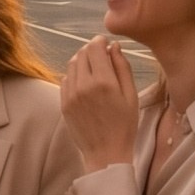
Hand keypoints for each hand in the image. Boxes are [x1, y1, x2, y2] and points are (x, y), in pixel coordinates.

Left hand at [61, 37, 139, 172]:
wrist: (106, 152)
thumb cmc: (125, 125)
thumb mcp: (131, 95)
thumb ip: (122, 68)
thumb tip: (114, 46)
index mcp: (104, 82)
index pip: (94, 48)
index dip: (100, 41)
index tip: (106, 43)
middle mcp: (83, 85)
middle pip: (81, 53)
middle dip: (92, 50)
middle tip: (102, 56)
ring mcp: (70, 94)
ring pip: (71, 64)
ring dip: (82, 61)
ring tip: (95, 69)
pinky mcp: (63, 102)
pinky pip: (66, 79)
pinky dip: (75, 75)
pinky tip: (86, 83)